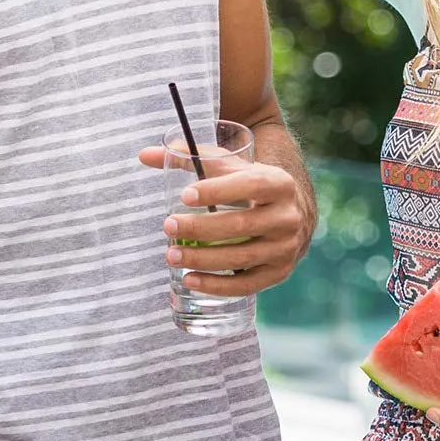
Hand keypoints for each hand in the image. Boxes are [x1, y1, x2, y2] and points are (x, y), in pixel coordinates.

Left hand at [142, 147, 309, 296]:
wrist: (294, 214)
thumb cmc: (253, 186)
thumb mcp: (231, 167)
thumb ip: (191, 159)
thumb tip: (145, 155)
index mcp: (279, 184)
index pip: (249, 185)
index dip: (217, 191)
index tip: (185, 196)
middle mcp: (287, 217)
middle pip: (240, 225)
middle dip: (200, 228)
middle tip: (168, 226)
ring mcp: (285, 248)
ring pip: (241, 257)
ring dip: (203, 259)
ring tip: (172, 255)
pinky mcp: (278, 273)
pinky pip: (245, 284)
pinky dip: (216, 285)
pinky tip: (189, 280)